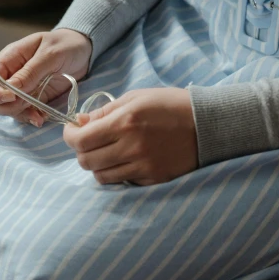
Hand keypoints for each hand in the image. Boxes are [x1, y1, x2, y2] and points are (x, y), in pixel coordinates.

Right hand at [0, 29, 91, 125]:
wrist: (83, 50)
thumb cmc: (65, 45)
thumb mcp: (50, 54)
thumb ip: (30, 71)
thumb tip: (11, 89)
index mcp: (8, 59)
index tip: (12, 97)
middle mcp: (10, 75)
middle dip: (4, 106)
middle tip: (27, 104)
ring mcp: (20, 90)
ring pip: (4, 109)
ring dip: (19, 114)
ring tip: (39, 114)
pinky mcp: (33, 100)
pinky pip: (23, 114)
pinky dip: (30, 118)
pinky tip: (42, 118)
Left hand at [63, 88, 198, 184]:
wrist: (209, 124)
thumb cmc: (171, 105)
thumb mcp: (136, 97)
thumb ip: (105, 111)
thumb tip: (80, 123)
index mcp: (125, 122)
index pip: (80, 140)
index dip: (69, 136)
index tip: (72, 130)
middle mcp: (132, 147)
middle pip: (86, 161)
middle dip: (81, 151)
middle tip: (88, 142)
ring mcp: (143, 166)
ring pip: (101, 176)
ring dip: (98, 165)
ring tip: (107, 151)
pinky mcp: (154, 179)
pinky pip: (123, 182)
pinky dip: (118, 173)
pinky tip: (126, 159)